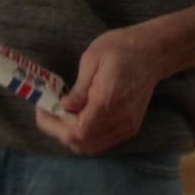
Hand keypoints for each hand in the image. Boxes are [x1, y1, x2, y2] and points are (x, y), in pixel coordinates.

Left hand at [36, 26, 166, 154]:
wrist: (153, 52)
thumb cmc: (121, 48)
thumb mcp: (93, 58)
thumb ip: (78, 88)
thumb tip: (63, 107)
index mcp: (107, 100)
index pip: (77, 131)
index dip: (54, 126)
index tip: (42, 111)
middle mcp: (119, 119)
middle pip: (82, 143)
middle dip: (59, 132)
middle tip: (48, 113)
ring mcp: (127, 126)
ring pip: (92, 146)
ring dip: (72, 136)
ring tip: (61, 116)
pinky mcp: (131, 126)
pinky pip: (104, 142)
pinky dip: (87, 137)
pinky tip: (78, 119)